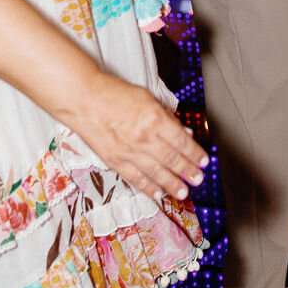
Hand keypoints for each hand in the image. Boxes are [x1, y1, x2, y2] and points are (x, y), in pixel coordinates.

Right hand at [74, 73, 207, 201]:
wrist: (84, 100)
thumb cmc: (114, 94)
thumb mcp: (147, 97)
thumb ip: (165, 116)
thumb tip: (181, 131)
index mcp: (154, 119)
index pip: (181, 141)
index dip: (194, 153)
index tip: (203, 160)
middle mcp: (144, 138)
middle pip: (172, 159)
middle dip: (188, 171)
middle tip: (198, 179)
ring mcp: (129, 152)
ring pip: (156, 173)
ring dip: (172, 184)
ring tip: (183, 192)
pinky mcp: (115, 161)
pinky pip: (136, 178)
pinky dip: (148, 188)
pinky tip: (158, 194)